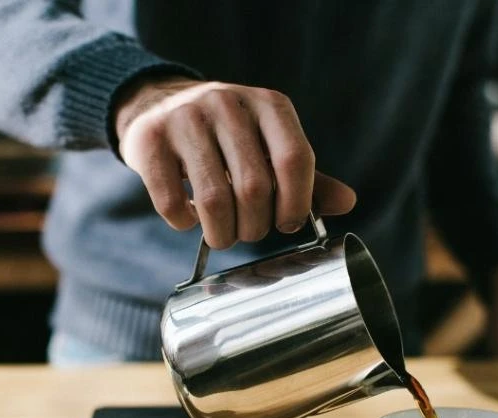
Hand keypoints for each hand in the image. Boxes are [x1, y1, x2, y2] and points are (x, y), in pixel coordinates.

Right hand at [115, 77, 356, 248]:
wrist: (157, 104)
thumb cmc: (226, 137)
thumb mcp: (267, 144)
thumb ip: (302, 174)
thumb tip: (348, 202)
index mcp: (268, 104)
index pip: (295, 159)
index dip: (297, 203)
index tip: (288, 223)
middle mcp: (227, 103)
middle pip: (254, 188)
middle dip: (255, 226)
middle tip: (249, 232)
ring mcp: (184, 118)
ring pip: (213, 200)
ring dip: (221, 233)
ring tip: (222, 234)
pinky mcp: (149, 140)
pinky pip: (172, 202)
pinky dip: (184, 223)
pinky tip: (188, 216)